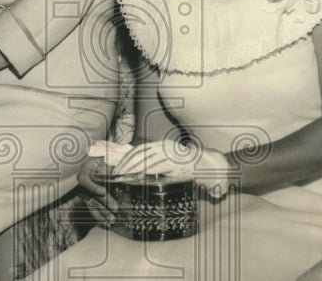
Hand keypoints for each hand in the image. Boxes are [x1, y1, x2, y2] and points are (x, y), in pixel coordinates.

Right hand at [77, 156, 115, 222]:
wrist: (108, 159)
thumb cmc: (109, 159)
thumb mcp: (109, 160)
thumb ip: (108, 169)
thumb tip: (107, 174)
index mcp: (87, 168)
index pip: (84, 179)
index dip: (92, 186)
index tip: (103, 192)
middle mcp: (84, 180)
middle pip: (90, 193)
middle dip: (103, 203)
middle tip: (115, 209)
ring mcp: (86, 189)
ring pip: (92, 203)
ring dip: (102, 213)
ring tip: (111, 220)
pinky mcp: (91, 197)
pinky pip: (94, 207)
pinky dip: (100, 215)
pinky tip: (106, 223)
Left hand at [114, 140, 233, 197]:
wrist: (207, 165)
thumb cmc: (186, 167)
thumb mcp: (168, 164)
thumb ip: (154, 166)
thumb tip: (136, 174)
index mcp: (161, 146)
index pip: (139, 149)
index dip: (125, 157)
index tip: (115, 165)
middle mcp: (163, 147)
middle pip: (139, 153)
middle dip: (124, 162)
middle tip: (114, 172)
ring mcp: (169, 154)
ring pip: (145, 159)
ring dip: (131, 167)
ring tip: (121, 175)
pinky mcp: (175, 162)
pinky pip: (156, 166)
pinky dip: (144, 171)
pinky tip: (137, 176)